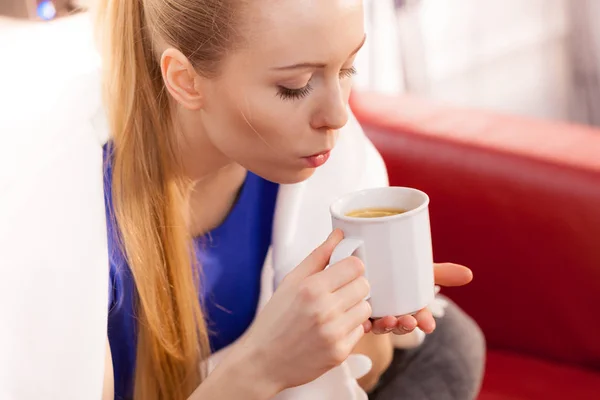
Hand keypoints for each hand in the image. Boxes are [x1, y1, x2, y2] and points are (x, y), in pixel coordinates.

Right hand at [239, 229, 370, 391]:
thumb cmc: (274, 320)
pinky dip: (350, 328)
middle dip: (354, 286)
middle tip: (338, 292)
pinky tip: (332, 329)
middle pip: (364, 285)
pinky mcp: (340, 352)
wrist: (263, 361)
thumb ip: (318, 256)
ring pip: (365, 308)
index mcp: (312, 288)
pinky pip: (360, 331)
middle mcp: (325, 310)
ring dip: (354, 307)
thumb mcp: (290, 282)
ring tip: (334, 311)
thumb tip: (338, 234)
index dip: (351, 266)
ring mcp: (334, 333)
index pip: (355, 266)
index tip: (343, 271)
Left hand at [366, 263, 472, 334]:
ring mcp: (375, 313)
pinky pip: (359, 323)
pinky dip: (363, 324)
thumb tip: (469, 274)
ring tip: (388, 320)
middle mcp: (393, 312)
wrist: (364, 258)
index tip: (428, 325)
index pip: (419, 317)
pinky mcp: (357, 312)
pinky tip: (365, 322)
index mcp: (408, 305)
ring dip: (386, 326)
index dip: (424, 321)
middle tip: (408, 321)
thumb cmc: (397, 268)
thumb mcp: (418, 269)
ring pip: (381, 326)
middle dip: (406, 326)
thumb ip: (441, 272)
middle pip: (400, 324)